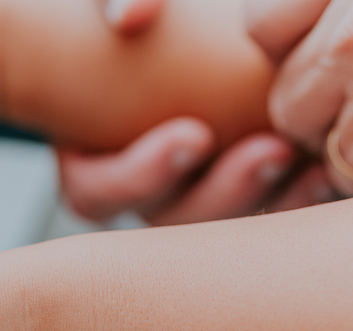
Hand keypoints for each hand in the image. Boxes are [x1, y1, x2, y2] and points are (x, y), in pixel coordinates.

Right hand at [58, 0, 333, 223]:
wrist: (185, 35)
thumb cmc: (148, 21)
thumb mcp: (123, 5)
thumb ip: (116, 0)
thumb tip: (128, 16)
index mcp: (92, 161)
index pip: (95, 192)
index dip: (137, 177)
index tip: (192, 136)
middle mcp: (144, 190)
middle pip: (168, 218)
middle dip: (220, 194)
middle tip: (269, 153)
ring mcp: (194, 196)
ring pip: (220, 225)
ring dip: (263, 197)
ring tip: (301, 155)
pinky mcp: (244, 192)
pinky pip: (264, 216)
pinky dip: (294, 198)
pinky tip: (321, 170)